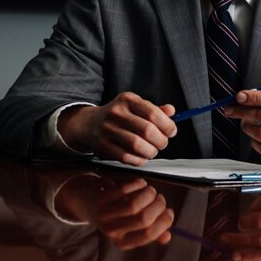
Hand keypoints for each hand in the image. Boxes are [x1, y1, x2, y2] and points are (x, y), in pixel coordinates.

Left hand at [54, 174, 173, 248]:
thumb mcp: (130, 228)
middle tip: (160, 199)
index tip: (169, 212)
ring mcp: (105, 214)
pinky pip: (125, 189)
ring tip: (151, 191)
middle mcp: (112, 231)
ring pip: (134, 204)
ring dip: (149, 194)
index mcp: (122, 242)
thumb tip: (167, 237)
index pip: (149, 234)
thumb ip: (149, 233)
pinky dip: (138, 184)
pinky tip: (141, 183)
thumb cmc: (116, 216)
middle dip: (158, 206)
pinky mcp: (102, 197)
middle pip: (144, 219)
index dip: (164, 222)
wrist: (87, 203)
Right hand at [59, 92, 176, 165]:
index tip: (171, 131)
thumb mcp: (134, 106)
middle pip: (147, 130)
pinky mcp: (102, 145)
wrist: (88, 124)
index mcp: (127, 100)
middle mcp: (116, 113)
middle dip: (161, 141)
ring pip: (137, 145)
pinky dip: (138, 160)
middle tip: (162, 143)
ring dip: (151, 152)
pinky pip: (126, 157)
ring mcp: (107, 129)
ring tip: (152, 151)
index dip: (167, 125)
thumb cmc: (118, 116)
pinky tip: (141, 157)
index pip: (153, 113)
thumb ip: (154, 110)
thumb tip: (172, 111)